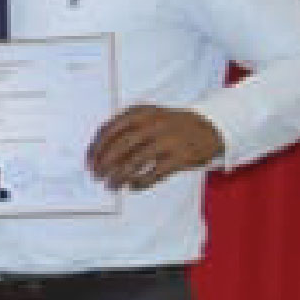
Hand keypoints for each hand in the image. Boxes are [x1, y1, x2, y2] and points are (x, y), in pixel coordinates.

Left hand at [89, 105, 222, 191]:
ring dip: (118, 176)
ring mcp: (168, 140)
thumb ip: (124, 129)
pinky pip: (154, 174)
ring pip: (135, 162)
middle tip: (96, 176)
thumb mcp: (148, 117)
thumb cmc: (169, 125)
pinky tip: (132, 186)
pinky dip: (140, 182)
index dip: (96, 148)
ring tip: (111, 185)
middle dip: (104, 164)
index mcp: (141, 112)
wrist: (210, 126)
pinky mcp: (181, 157)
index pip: (109, 130)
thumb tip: (97, 155)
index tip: (89, 162)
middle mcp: (154, 124)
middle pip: (120, 146)